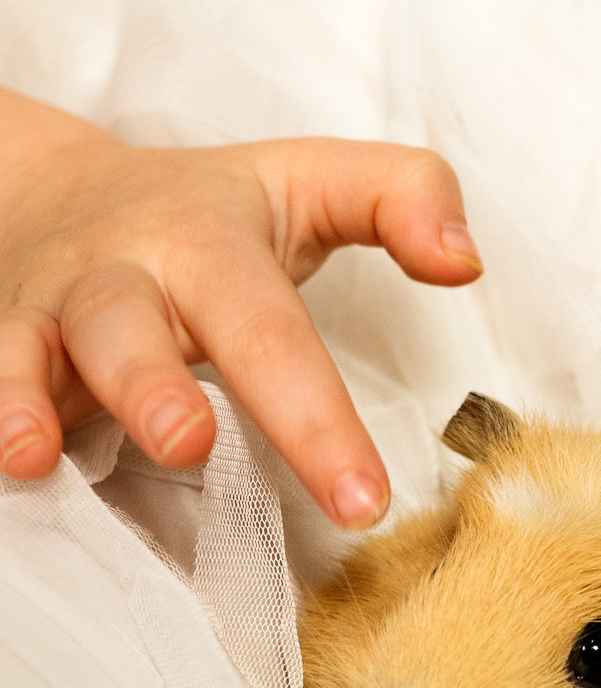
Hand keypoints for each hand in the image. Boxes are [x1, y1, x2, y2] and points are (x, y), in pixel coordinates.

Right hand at [0, 90, 482, 526]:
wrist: (55, 191)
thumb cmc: (204, 215)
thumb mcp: (304, 184)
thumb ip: (398, 198)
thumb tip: (466, 262)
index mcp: (210, 245)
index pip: (272, 333)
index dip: (318, 416)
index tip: (362, 503)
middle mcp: (123, 276)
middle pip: (135, 328)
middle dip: (156, 388)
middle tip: (189, 446)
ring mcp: (50, 313)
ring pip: (31, 348)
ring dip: (29, 396)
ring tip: (32, 453)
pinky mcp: (0, 343)